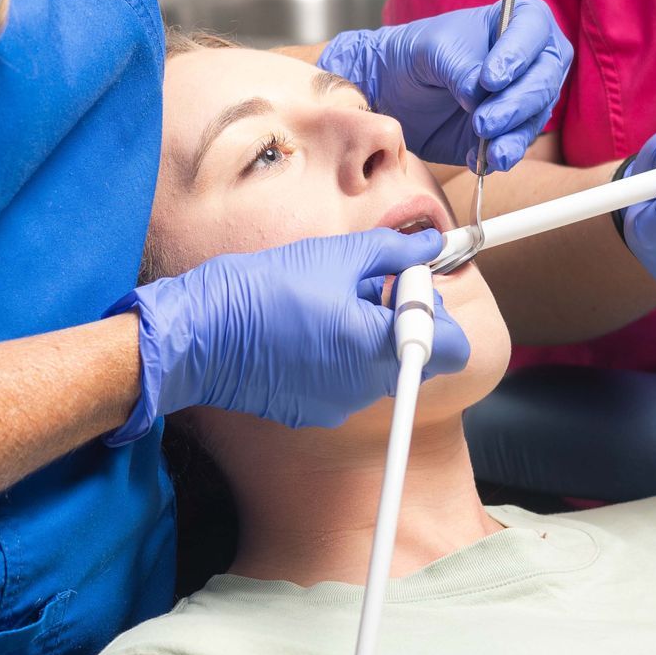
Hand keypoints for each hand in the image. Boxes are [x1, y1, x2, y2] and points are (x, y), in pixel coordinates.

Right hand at [106, 227, 468, 443]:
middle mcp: (367, 386)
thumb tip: (430, 244)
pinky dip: (337, 355)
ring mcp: (340, 404)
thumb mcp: (338, 255)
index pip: (454, 348)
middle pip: (414, 354)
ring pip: (377, 366)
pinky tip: (304, 328)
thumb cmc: (264, 291)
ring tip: (326, 302)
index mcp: (381, 347)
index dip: (438, 312)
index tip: (410, 284)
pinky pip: (344, 381)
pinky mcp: (312, 410)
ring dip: (367, 333)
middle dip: (400, 315)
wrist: (201, 333)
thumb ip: (396, 251)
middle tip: (365, 282)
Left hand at [320, 1, 572, 171]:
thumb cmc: (417, 53)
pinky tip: (481, 159)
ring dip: (513, 135)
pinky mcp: (509, 131)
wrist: (394, 89)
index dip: (518, 55)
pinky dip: (501, 155)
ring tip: (489, 148)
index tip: (490, 78)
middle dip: (516, 103)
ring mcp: (523, 98)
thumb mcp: (434, 50)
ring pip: (535, 117)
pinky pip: (516, 145)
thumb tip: (480, 97)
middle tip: (483, 120)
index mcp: (517, 21)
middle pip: (544, 79)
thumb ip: (462, 69)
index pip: (533, 30)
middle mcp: (530, 60)